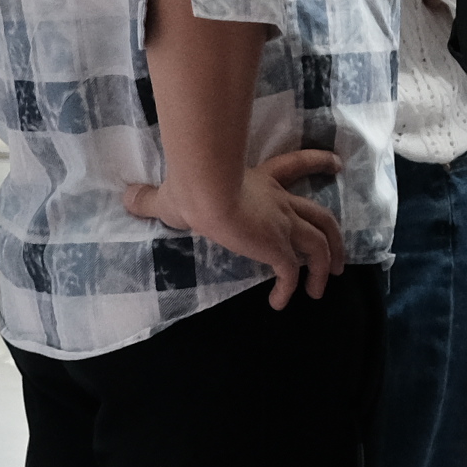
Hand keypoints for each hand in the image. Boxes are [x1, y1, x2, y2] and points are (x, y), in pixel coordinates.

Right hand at [124, 149, 346, 308]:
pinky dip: (291, 289)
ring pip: (321, 244)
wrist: (205, 193)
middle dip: (335, 237)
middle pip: (321, 215)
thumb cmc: (190, 187)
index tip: (336, 164)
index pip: (296, 165)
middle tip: (340, 255)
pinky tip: (281, 303)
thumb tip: (126, 196)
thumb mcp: (170, 193)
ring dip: (327, 266)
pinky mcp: (277, 247)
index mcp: (262, 182)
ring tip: (323, 287)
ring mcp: (282, 224)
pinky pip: (291, 274)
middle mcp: (279, 202)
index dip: (318, 163)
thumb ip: (150, 198)